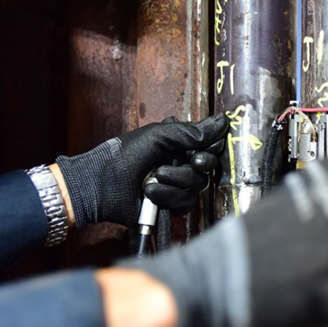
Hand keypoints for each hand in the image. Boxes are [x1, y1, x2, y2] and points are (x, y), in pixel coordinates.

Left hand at [56, 114, 228, 228]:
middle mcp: (182, 164)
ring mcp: (177, 186)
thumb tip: (224, 120)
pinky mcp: (172, 206)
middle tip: (190, 161)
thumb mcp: (159, 135)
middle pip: (208, 168)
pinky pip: (186, 203)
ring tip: (154, 176)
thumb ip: (192, 131)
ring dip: (176, 180)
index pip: (209, 147)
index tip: (201, 149)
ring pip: (197, 186)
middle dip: (197, 165)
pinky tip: (150, 192)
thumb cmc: (126, 154)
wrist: (103, 184)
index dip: (210, 149)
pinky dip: (168, 196)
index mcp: (179, 145)